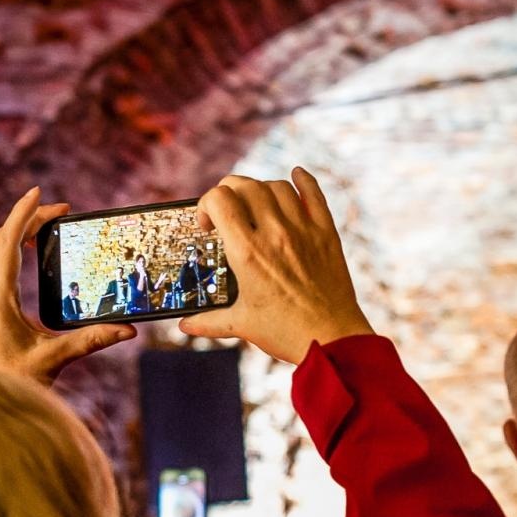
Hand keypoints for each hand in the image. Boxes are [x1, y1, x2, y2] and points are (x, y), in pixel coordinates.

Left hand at [0, 188, 136, 383]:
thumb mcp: (56, 359)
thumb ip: (91, 340)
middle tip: (56, 215)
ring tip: (37, 230)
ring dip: (8, 233)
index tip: (38, 192)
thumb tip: (128, 330)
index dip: (23, 214)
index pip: (7, 243)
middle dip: (23, 220)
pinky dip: (1, 251)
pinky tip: (19, 258)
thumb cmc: (15, 381)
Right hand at [180, 168, 372, 363]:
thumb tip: (184, 326)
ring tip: (256, 205)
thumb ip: (210, 322)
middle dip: (228, 191)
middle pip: (245, 185)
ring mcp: (303, 230)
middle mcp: (274, 234)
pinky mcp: (326, 234)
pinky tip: (296, 176)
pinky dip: (303, 181)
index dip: (206, 203)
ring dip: (260, 189)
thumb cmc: (285, 332)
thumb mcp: (242, 325)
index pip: (219, 200)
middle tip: (226, 210)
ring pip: (277, 186)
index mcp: (248, 253)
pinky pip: (315, 194)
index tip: (207, 224)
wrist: (332, 340)